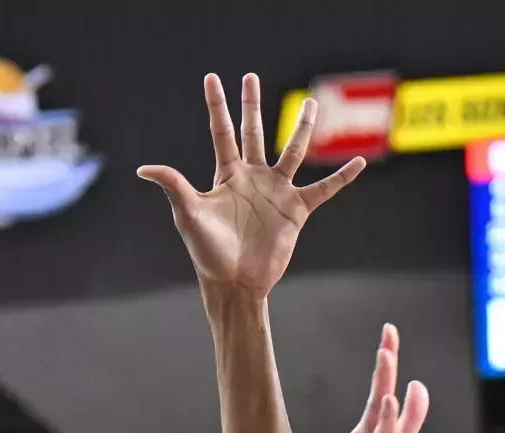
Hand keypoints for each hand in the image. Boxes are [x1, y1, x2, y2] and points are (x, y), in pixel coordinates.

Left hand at [137, 73, 365, 297]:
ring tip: (313, 105)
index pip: (221, 132)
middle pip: (254, 132)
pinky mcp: (296, 210)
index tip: (212, 78)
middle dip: (251, 105)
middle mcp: (253, 178)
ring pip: (293, 152)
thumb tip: (144, 168)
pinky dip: (342, 177)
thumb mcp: (189, 215)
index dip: (217, 105)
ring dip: (303, 129)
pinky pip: (324, 189)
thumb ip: (174, 186)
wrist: (236, 283)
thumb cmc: (208, 253)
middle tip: (251, 77)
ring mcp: (276, 192)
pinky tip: (359, 162)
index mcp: (227, 176)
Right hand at [329, 324, 427, 432]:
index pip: (381, 390)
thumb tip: (416, 384)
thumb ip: (410, 417)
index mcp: (372, 429)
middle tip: (386, 353)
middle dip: (381, 380)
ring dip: (383, 421)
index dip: (386, 363)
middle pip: (375, 407)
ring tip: (390, 400)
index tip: (389, 333)